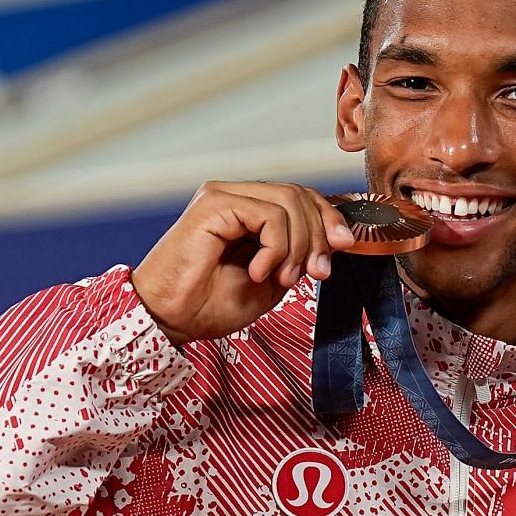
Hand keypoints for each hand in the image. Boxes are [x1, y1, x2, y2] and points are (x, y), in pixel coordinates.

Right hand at [133, 182, 354, 346]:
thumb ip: (301, 254)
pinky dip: (276, 247)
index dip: (329, 218)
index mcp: (250, 211)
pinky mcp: (215, 203)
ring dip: (298, 246)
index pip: (302, 197)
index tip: (344, 246)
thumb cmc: (210, 304)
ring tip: (283, 278)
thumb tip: (337, 237)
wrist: (171, 319)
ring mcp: (224, 195)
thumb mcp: (275, 280)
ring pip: (290, 201)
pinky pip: (270, 214)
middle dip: (319, 235)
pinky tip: (260, 272)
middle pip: (301, 195)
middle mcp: (237, 196)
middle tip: (316, 273)